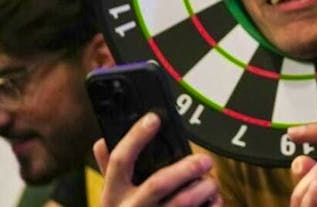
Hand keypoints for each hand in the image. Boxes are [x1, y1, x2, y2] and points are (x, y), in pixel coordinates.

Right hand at [93, 112, 220, 206]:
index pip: (120, 160)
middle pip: (158, 184)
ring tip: (211, 183)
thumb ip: (109, 171)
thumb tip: (101, 141)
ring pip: (181, 203)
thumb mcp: (111, 198)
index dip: (136, 137)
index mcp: (112, 195)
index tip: (154, 118)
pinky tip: (215, 201)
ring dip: (202, 190)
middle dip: (185, 168)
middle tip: (205, 160)